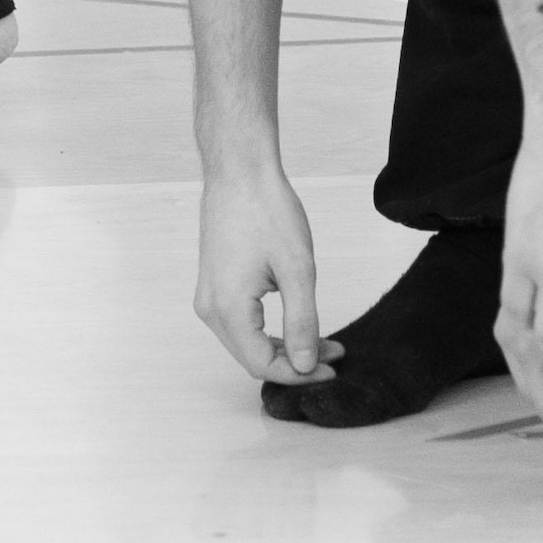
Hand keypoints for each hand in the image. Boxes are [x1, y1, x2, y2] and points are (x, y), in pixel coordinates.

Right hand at [193, 164, 330, 387]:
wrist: (240, 168)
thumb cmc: (266, 209)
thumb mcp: (297, 269)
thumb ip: (302, 322)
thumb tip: (304, 365)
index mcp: (227, 308)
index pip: (262, 365)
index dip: (299, 374)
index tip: (331, 369)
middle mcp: (210, 308)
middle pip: (252, 357)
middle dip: (294, 361)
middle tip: (333, 353)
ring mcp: (210, 295)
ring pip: (247, 341)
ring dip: (284, 346)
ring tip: (322, 340)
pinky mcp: (215, 282)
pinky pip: (241, 321)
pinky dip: (270, 328)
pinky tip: (298, 320)